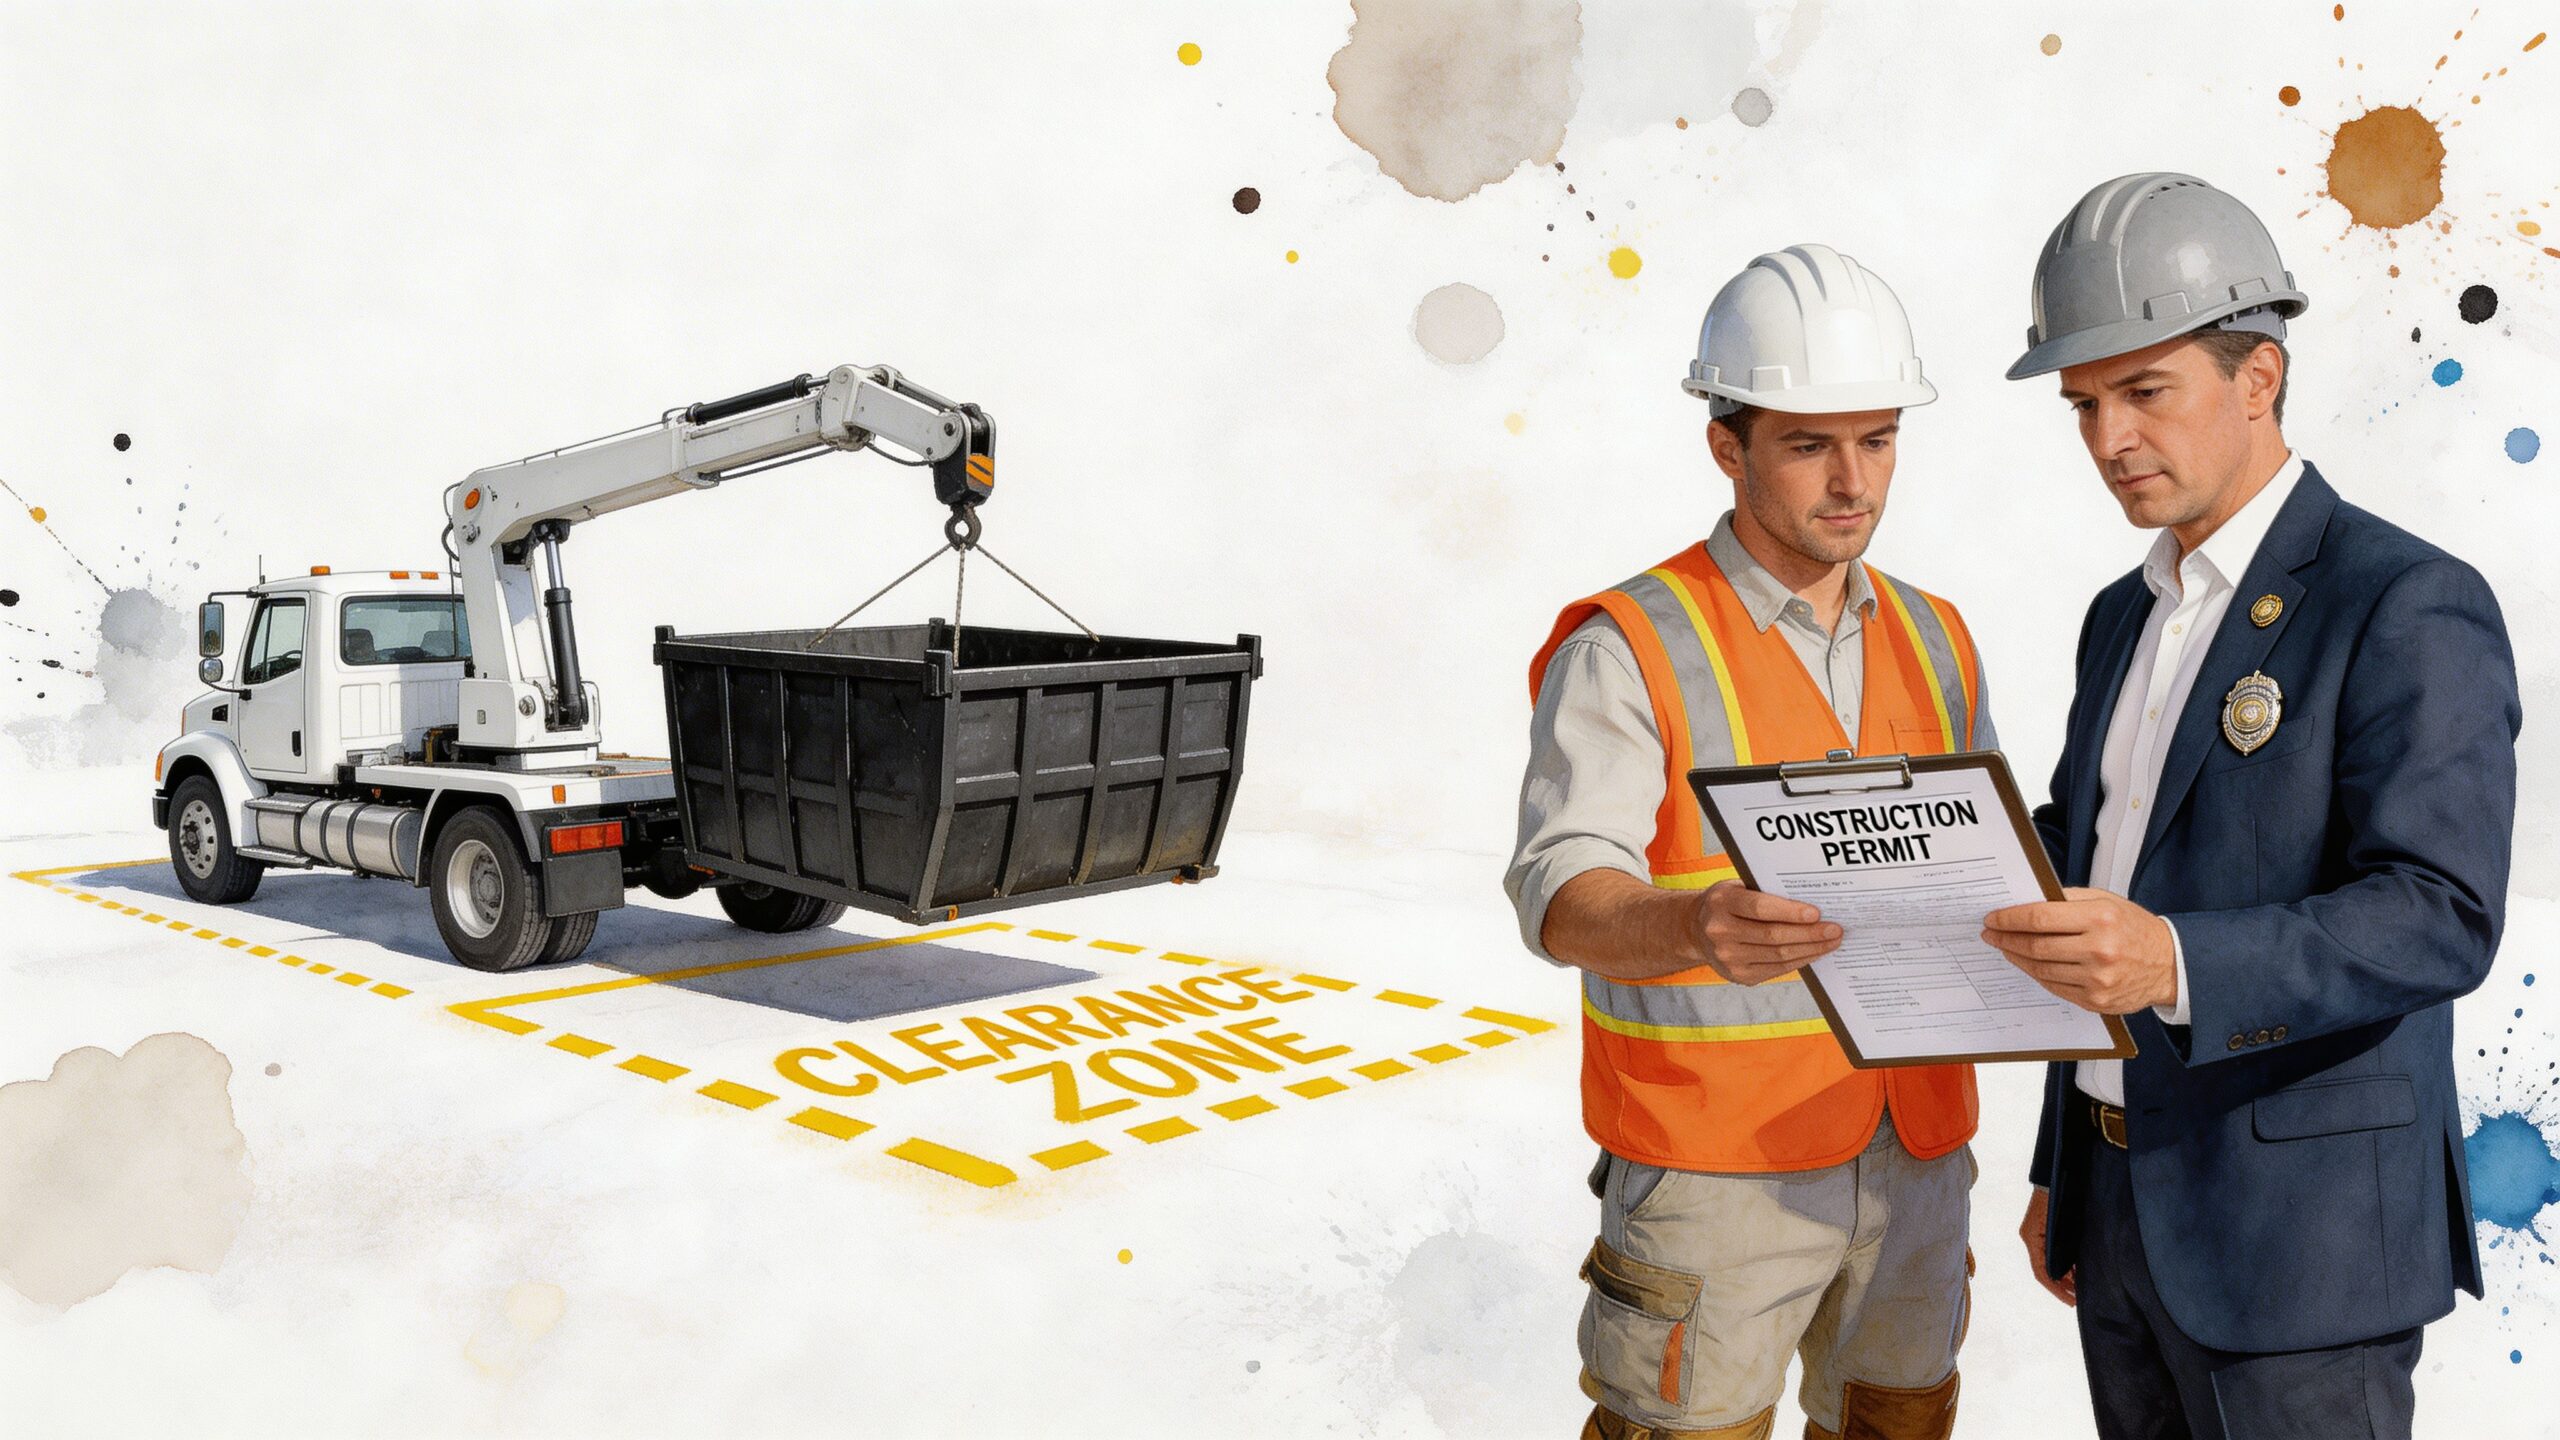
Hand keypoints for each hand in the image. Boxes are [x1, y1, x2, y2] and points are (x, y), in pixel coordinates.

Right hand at [1695, 881, 1840, 984]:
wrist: (1697, 929)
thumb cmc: (1728, 903)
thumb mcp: (1738, 887)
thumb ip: (1766, 894)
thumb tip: (1811, 906)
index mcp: (1721, 902)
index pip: (1761, 908)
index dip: (1791, 912)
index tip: (1816, 913)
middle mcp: (1720, 931)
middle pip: (1773, 936)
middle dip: (1810, 933)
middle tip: (1835, 929)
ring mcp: (1728, 957)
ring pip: (1779, 955)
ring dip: (1810, 949)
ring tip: (1831, 941)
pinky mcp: (1738, 975)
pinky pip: (1777, 969)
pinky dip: (1800, 961)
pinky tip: (1814, 952)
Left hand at [1980, 887, 2176, 1014]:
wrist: (2171, 964)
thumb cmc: (2134, 928)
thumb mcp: (2105, 901)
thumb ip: (2066, 901)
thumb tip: (2024, 902)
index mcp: (2100, 918)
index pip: (2040, 918)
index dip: (2010, 918)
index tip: (1993, 918)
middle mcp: (2099, 950)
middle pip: (2036, 946)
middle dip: (2006, 938)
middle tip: (1991, 933)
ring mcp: (2098, 979)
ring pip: (2041, 969)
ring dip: (2017, 957)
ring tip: (2005, 946)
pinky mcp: (2096, 1001)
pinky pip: (2054, 987)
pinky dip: (2036, 974)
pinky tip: (2028, 963)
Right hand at [2019, 1187, 2075, 1306]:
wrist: (2052, 1175)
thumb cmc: (2055, 1195)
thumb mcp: (2057, 1222)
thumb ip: (2059, 1245)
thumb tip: (2067, 1271)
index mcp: (2032, 1238)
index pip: (2041, 1272)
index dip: (2056, 1289)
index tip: (2071, 1301)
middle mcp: (2032, 1239)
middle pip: (2045, 1271)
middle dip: (2062, 1286)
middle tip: (2080, 1298)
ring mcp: (2037, 1235)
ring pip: (2050, 1263)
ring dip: (2065, 1276)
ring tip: (2082, 1287)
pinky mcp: (2046, 1231)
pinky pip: (2054, 1254)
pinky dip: (2066, 1265)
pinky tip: (2079, 1270)